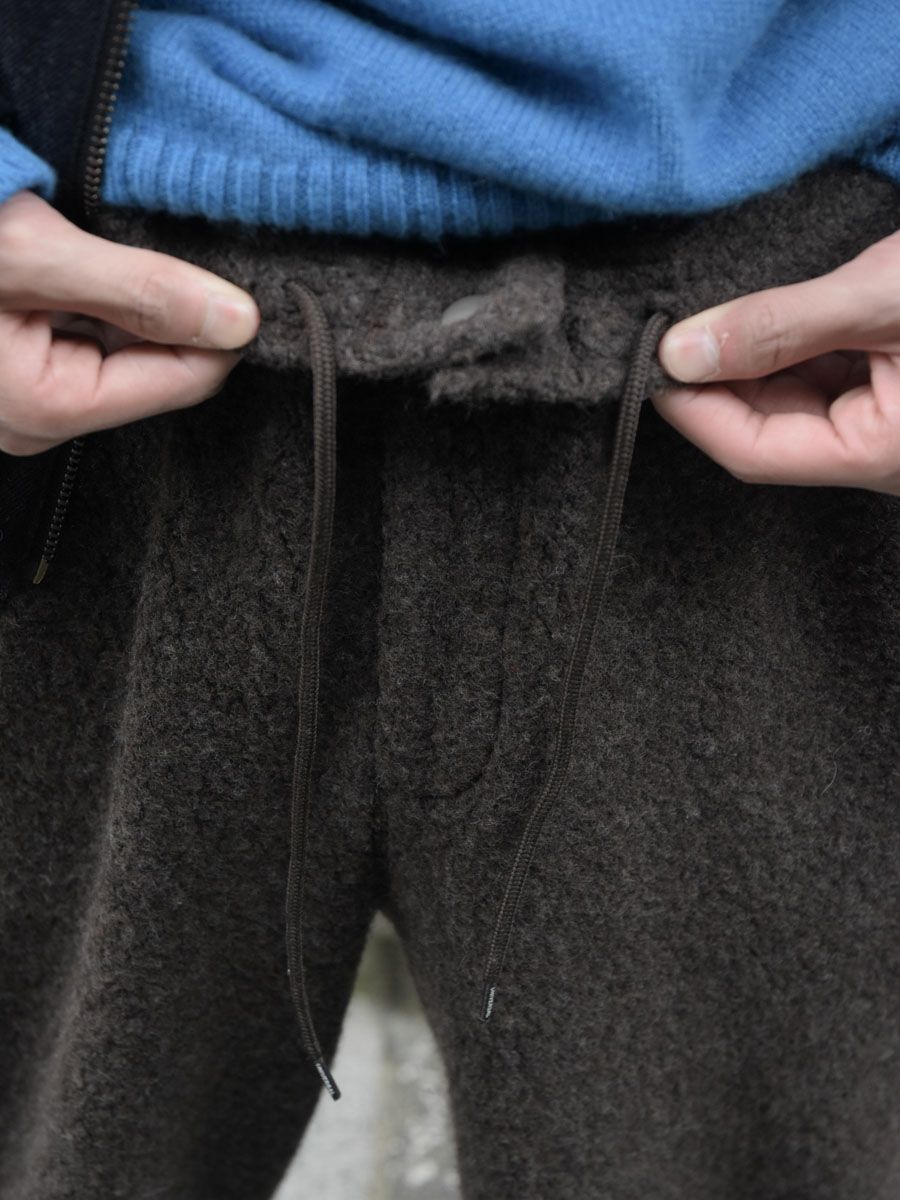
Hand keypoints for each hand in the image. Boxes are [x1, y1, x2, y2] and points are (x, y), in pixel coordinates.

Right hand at [0, 188, 259, 455]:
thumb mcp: (35, 253)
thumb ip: (141, 289)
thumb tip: (239, 322)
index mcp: (46, 407)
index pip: (186, 382)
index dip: (220, 329)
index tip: (233, 277)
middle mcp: (39, 421)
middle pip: (157, 371)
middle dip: (168, 313)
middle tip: (144, 248)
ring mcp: (26, 403)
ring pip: (127, 355)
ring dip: (132, 303)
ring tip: (94, 254)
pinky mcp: (20, 377)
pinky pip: (92, 345)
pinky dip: (103, 305)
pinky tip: (81, 269)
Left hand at [652, 229, 899, 496]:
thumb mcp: (880, 296)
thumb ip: (779, 326)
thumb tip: (680, 353)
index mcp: (877, 454)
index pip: (751, 452)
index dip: (693, 408)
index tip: (651, 359)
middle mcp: (876, 453)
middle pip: (763, 429)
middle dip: (713, 379)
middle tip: (669, 324)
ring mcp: (882, 422)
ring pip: (787, 401)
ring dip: (744, 360)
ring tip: (707, 310)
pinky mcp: (890, 390)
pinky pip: (819, 378)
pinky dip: (782, 348)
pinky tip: (754, 312)